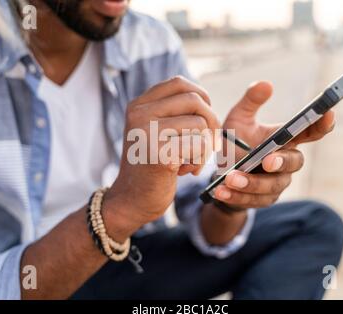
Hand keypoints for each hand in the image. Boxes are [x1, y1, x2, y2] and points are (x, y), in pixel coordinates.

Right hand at [104, 76, 220, 233]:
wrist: (131, 201)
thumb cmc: (150, 166)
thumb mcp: (153, 131)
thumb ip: (170, 113)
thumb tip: (205, 99)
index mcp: (138, 106)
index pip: (179, 83)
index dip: (201, 95)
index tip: (205, 117)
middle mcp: (139, 115)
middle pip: (195, 101)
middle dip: (212, 122)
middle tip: (209, 143)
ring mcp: (147, 133)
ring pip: (201, 123)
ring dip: (206, 146)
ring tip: (193, 161)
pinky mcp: (160, 154)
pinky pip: (199, 146)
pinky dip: (201, 160)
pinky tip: (188, 171)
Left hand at [216, 81, 334, 208]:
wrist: (221, 174)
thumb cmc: (235, 143)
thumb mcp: (238, 120)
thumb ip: (250, 102)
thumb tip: (265, 84)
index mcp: (285, 139)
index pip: (311, 132)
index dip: (322, 124)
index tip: (327, 113)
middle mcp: (286, 161)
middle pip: (295, 163)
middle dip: (281, 162)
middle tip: (266, 161)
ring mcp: (277, 183)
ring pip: (272, 186)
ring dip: (251, 183)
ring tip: (231, 178)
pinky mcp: (263, 200)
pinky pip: (254, 200)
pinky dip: (237, 196)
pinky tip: (221, 191)